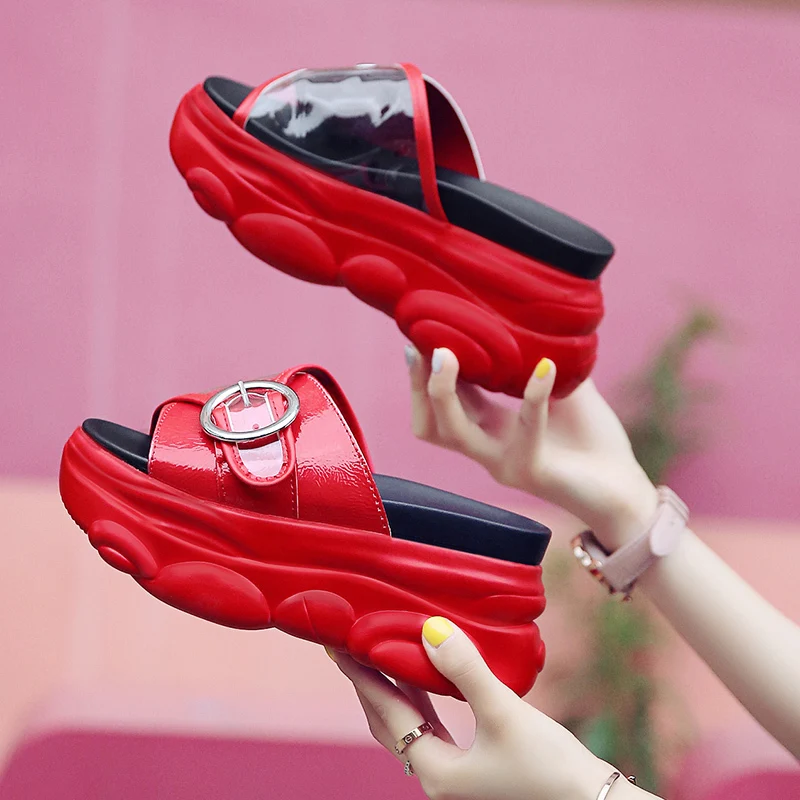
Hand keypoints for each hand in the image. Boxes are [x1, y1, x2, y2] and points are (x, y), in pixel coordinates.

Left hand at [329, 617, 650, 799]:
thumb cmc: (551, 768)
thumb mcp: (505, 713)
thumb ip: (466, 670)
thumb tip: (429, 629)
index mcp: (435, 770)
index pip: (385, 711)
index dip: (361, 674)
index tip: (338, 644)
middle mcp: (437, 778)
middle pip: (389, 722)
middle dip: (369, 683)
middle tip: (352, 646)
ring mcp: (455, 778)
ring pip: (410, 726)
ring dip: (395, 691)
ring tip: (382, 655)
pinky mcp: (474, 771)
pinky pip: (433, 730)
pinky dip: (421, 703)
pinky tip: (427, 684)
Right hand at [405, 346, 658, 548]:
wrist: (625, 489)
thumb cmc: (593, 440)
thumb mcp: (562, 390)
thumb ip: (541, 359)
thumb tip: (532, 314)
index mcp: (490, 429)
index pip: (441, 404)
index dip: (424, 373)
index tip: (419, 334)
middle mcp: (488, 449)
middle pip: (430, 425)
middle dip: (418, 385)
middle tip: (420, 347)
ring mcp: (505, 463)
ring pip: (453, 433)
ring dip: (444, 393)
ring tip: (447, 354)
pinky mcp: (533, 471)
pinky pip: (525, 430)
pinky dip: (533, 395)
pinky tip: (546, 367)